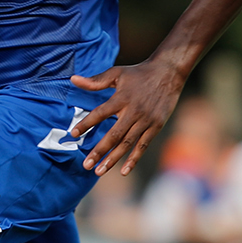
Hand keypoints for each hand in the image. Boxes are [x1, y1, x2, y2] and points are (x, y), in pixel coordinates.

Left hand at [68, 57, 185, 175]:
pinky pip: (143, 145)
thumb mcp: (117, 73)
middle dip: (99, 151)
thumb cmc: (139, 73)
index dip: (86, 124)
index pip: (100, 113)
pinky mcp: (156, 126)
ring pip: (127, 144)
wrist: (169, 72)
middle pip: (114, 135)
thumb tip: (73, 80)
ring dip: (113, 159)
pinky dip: (133, 159)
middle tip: (86, 165)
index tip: (74, 134)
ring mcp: (146, 120)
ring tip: (99, 171)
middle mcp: (133, 111)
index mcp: (122, 98)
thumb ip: (95, 81)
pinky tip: (124, 171)